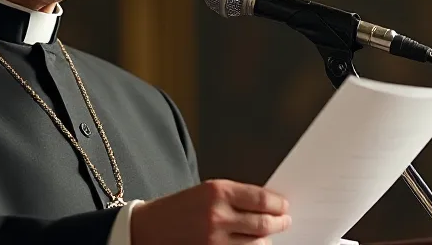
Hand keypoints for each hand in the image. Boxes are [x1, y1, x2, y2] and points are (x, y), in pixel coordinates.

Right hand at [130, 179, 290, 244]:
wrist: (146, 228)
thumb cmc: (176, 209)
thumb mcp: (205, 192)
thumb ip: (234, 197)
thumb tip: (267, 205)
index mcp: (217, 192)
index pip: (262, 200)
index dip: (278, 205)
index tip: (284, 206)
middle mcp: (217, 216)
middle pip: (264, 224)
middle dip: (279, 223)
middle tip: (284, 222)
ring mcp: (214, 241)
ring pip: (257, 244)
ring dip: (265, 240)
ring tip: (266, 235)